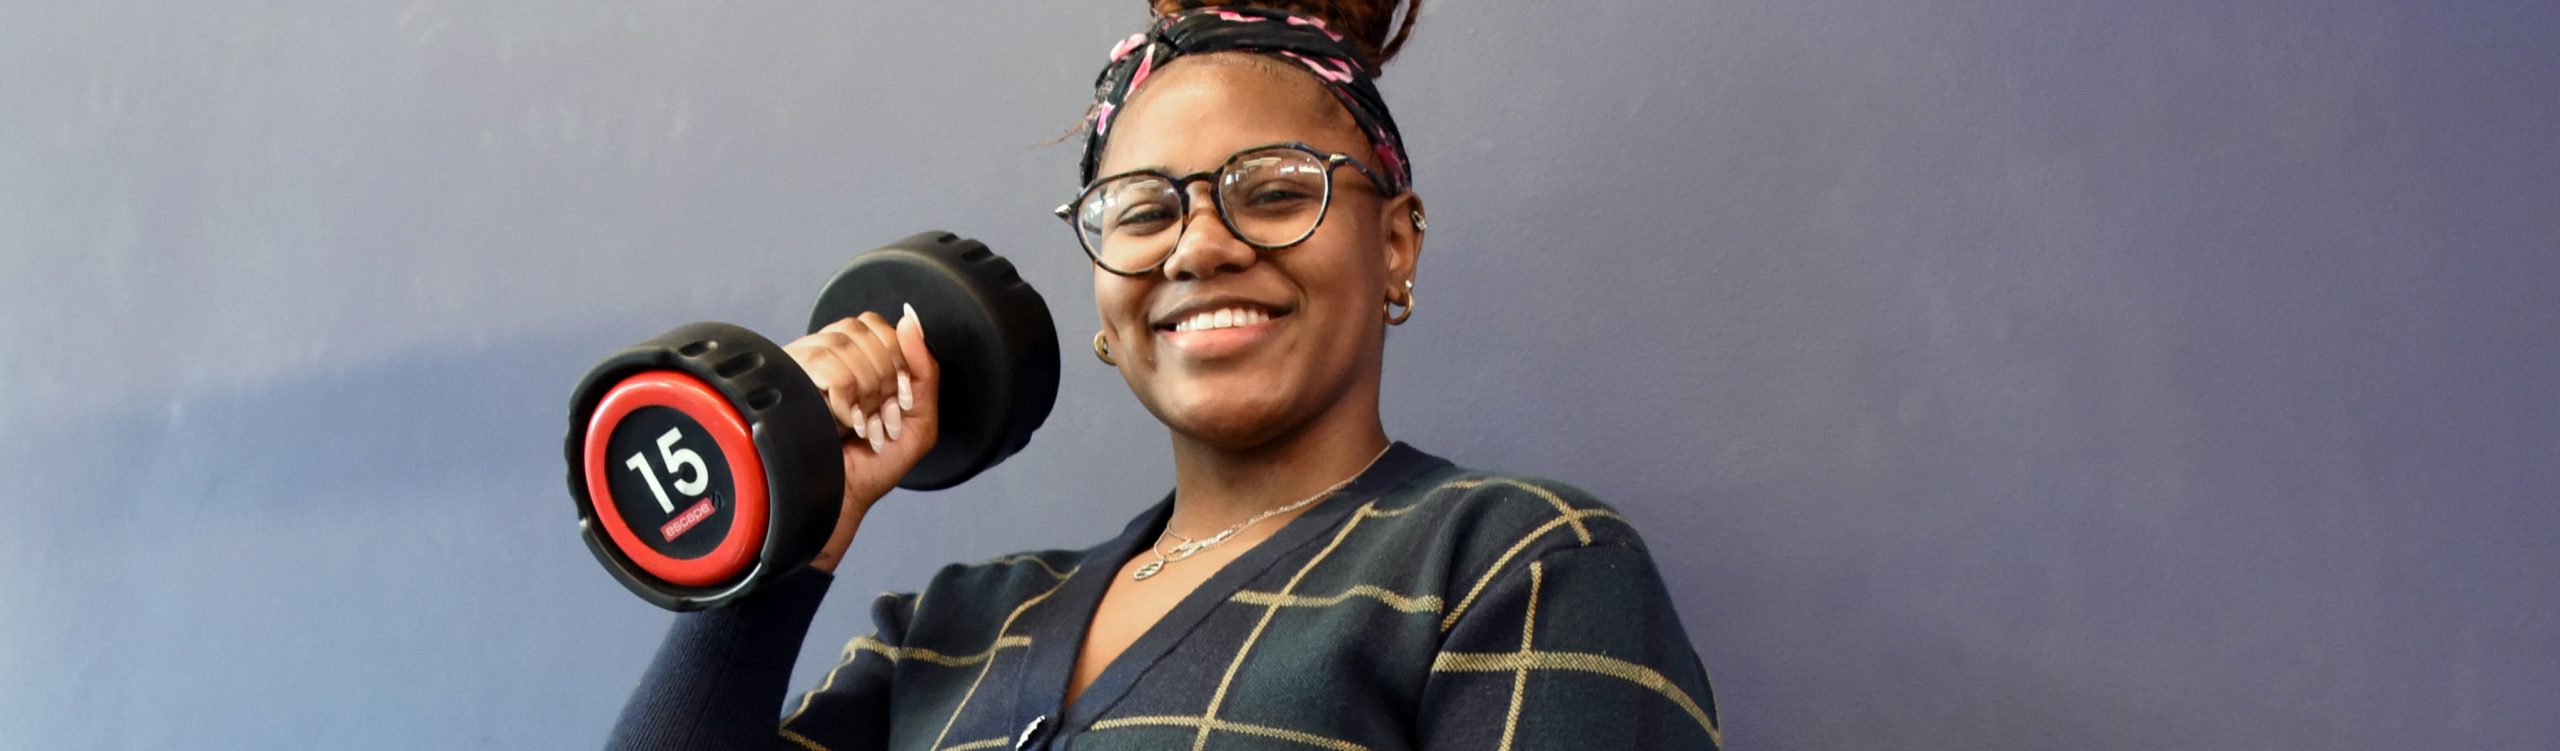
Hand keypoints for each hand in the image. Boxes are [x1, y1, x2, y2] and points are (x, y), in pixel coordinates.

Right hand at [781, 304, 938, 572]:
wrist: (838, 498)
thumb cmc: (875, 465)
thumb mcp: (919, 421)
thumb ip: (924, 370)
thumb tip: (910, 319)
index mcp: (861, 359)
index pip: (881, 326)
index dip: (895, 360)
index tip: (895, 401)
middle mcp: (829, 356)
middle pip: (865, 331)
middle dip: (883, 380)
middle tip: (877, 418)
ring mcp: (805, 365)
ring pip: (845, 346)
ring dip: (864, 394)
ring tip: (859, 424)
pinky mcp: (787, 380)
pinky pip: (828, 366)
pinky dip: (846, 401)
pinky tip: (843, 423)